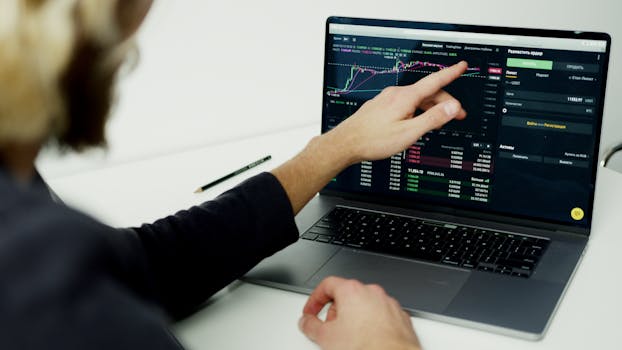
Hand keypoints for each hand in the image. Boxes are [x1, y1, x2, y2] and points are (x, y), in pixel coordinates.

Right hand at [298, 277, 420, 349]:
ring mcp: (388, 304)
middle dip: (336, 311)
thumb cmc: (366, 346)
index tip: (311, 312)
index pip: (327, 285)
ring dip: (355, 317)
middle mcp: (372, 292)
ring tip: (350, 338)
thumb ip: (310, 325)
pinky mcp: (400, 317)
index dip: (315, 299)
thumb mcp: (325, 337)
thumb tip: (307, 323)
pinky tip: (367, 340)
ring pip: (366, 305)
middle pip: (347, 294)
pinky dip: (373, 324)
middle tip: (330, 328)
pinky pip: (381, 315)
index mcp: (352, 290)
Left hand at [326, 61, 467, 164]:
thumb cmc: (373, 140)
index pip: (434, 81)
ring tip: (439, 122)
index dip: (451, 73)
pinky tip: (417, 121)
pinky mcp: (381, 106)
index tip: (461, 66)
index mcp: (405, 97)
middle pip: (427, 92)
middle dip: (445, 102)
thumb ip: (432, 119)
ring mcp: (387, 99)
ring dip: (431, 108)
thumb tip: (453, 107)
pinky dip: (417, 110)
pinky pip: (405, 103)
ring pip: (416, 99)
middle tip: (458, 115)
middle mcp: (396, 94)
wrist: (346, 143)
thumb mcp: (409, 132)